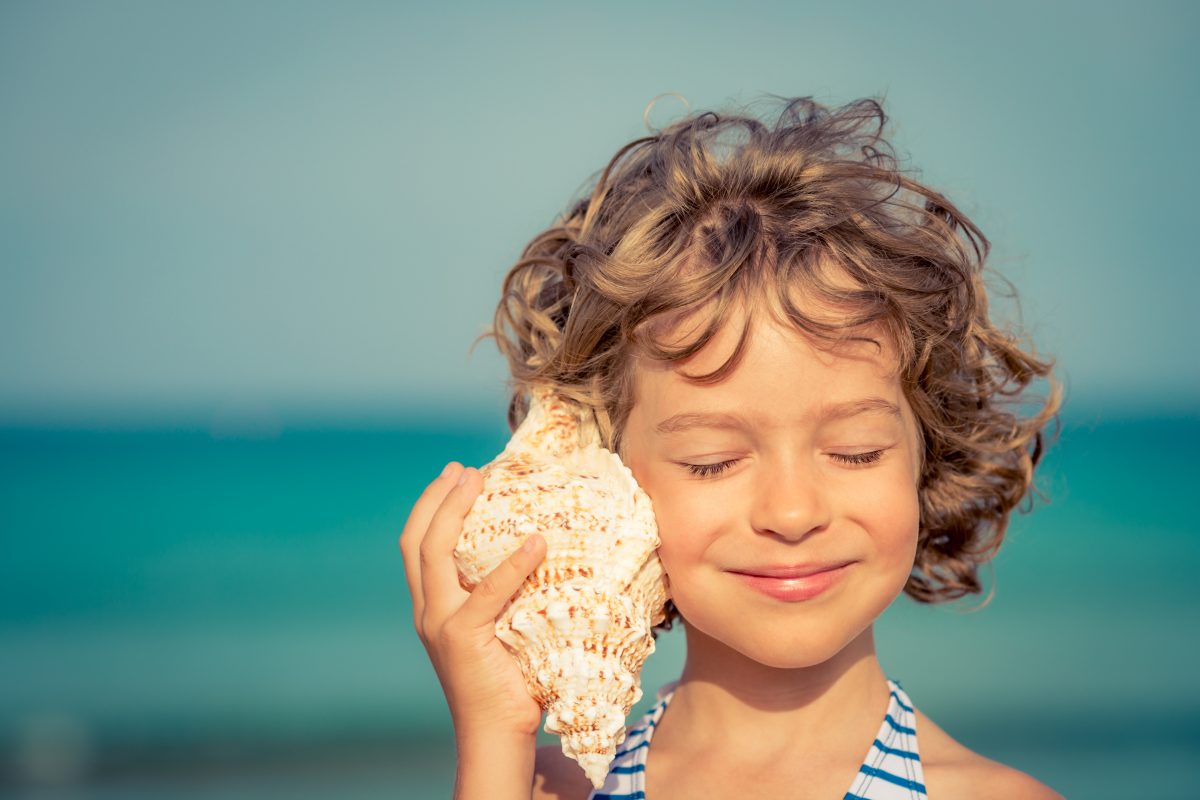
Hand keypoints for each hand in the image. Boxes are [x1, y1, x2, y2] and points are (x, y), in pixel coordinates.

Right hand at [399, 462, 547, 741]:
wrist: (497, 734)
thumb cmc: (509, 681)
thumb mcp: (499, 629)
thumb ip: (503, 596)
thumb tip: (540, 551)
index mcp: (431, 608)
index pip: (417, 546)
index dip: (431, 507)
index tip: (455, 476)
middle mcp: (428, 611)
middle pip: (417, 541)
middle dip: (436, 498)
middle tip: (462, 469)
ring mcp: (441, 623)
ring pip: (435, 553)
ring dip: (454, 511)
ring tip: (478, 481)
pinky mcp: (463, 638)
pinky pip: (488, 591)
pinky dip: (512, 563)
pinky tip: (536, 543)